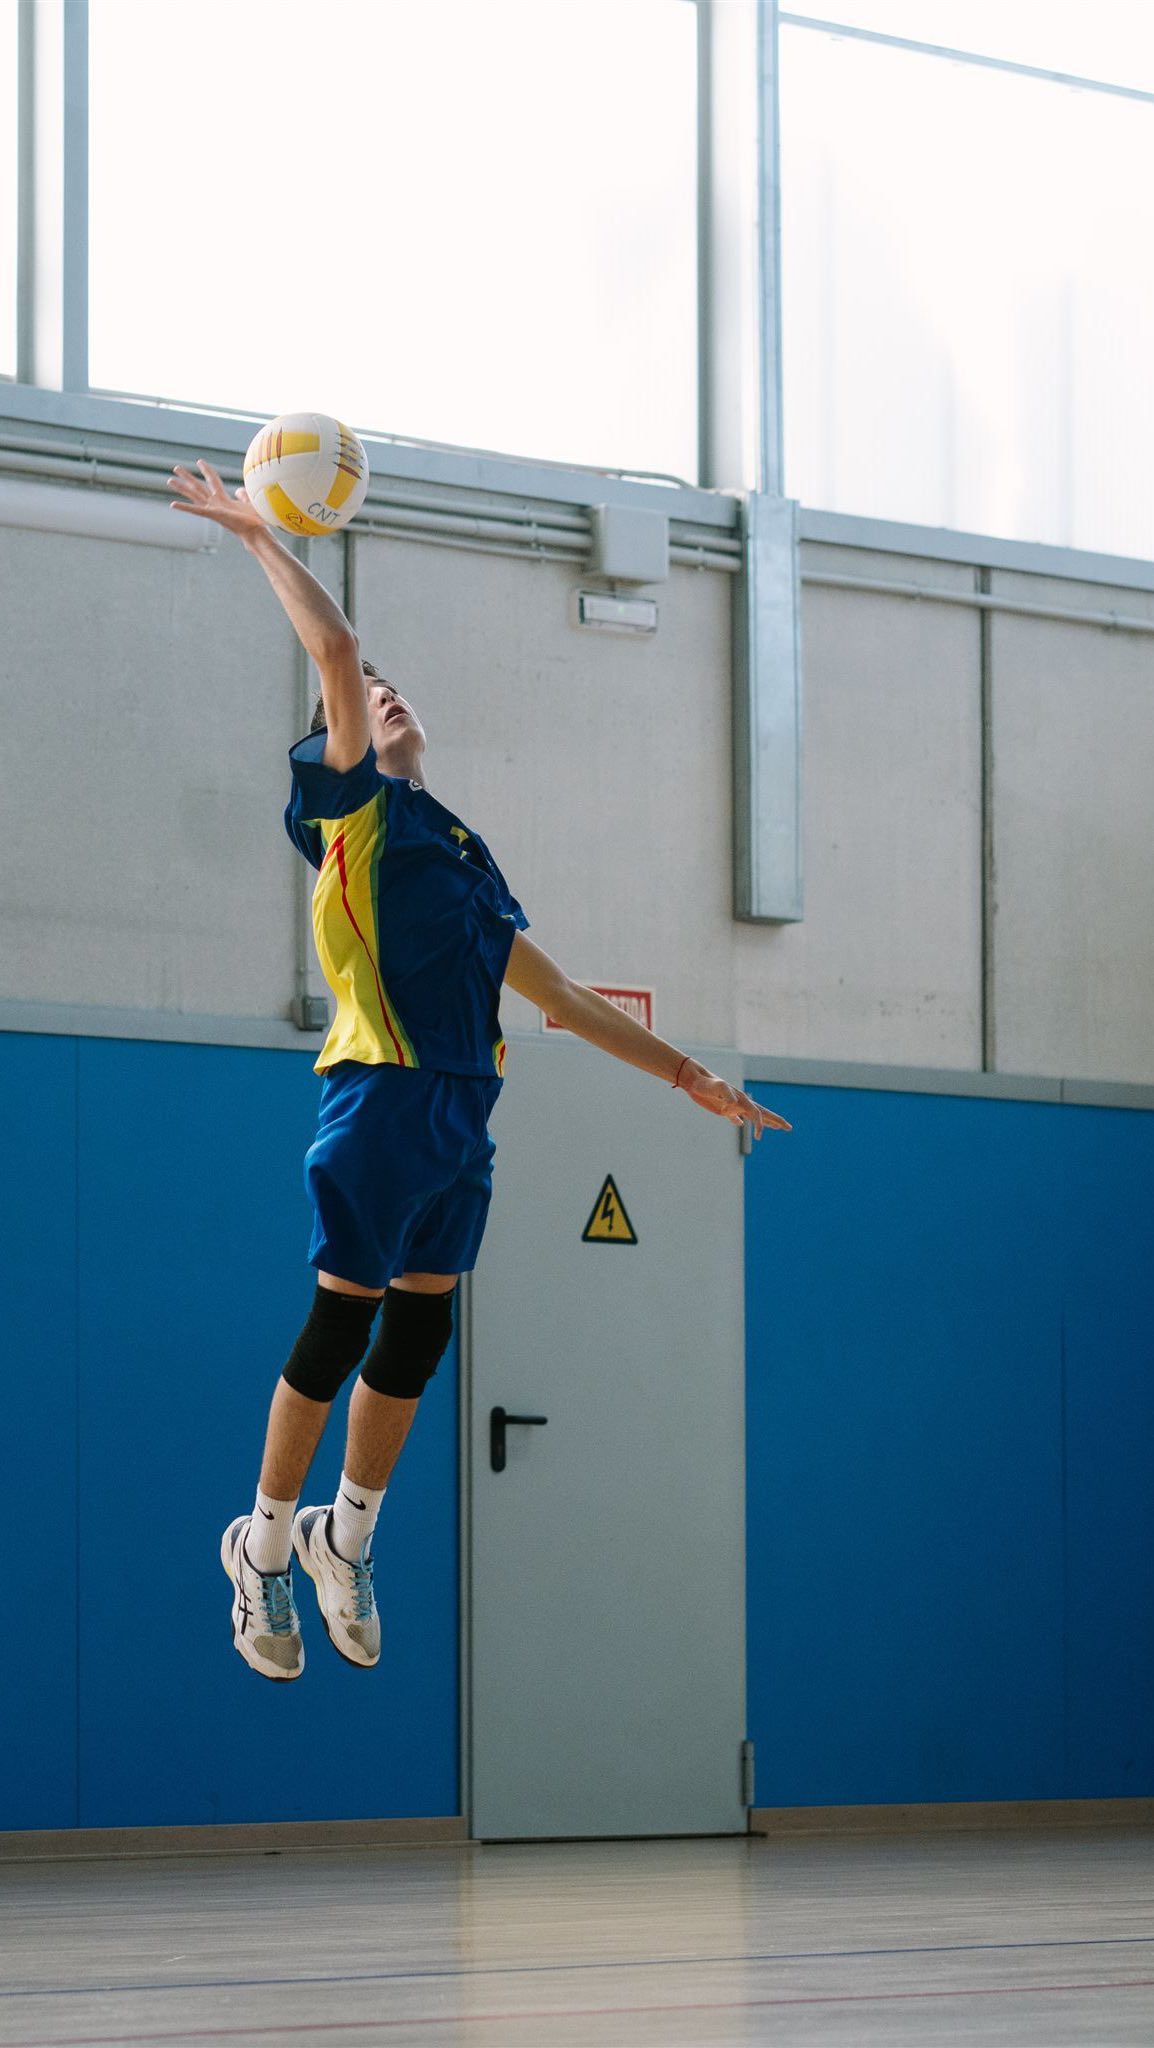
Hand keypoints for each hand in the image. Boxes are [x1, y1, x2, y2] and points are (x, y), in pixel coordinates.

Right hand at [168, 458, 269, 546]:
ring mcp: (212, 509)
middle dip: (187, 477)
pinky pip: (196, 510)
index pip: (213, 480)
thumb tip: (240, 489)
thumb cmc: (254, 522)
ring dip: (181, 488)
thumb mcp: (249, 503)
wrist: (256, 532)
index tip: (200, 461)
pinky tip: (173, 504)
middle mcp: (215, 504)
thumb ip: (243, 496)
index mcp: (224, 500)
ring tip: (169, 480)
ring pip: (194, 495)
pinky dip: (184, 507)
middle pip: (198, 487)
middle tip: (176, 468)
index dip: (207, 470)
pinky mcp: (213, 515)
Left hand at [676, 1059, 790, 1137]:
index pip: (757, 1114)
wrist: (693, 1080)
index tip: (758, 1137)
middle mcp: (740, 1102)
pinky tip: (739, 1124)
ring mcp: (732, 1106)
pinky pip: (733, 1116)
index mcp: (741, 1099)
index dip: (760, 1125)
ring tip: (774, 1127)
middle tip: (789, 1128)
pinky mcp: (722, 1109)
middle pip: (762, 1113)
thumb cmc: (705, 1083)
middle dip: (775, 1121)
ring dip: (762, 1122)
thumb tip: (733, 1104)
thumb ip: (725, 1093)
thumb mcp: (716, 1087)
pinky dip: (738, 1121)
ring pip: (751, 1115)